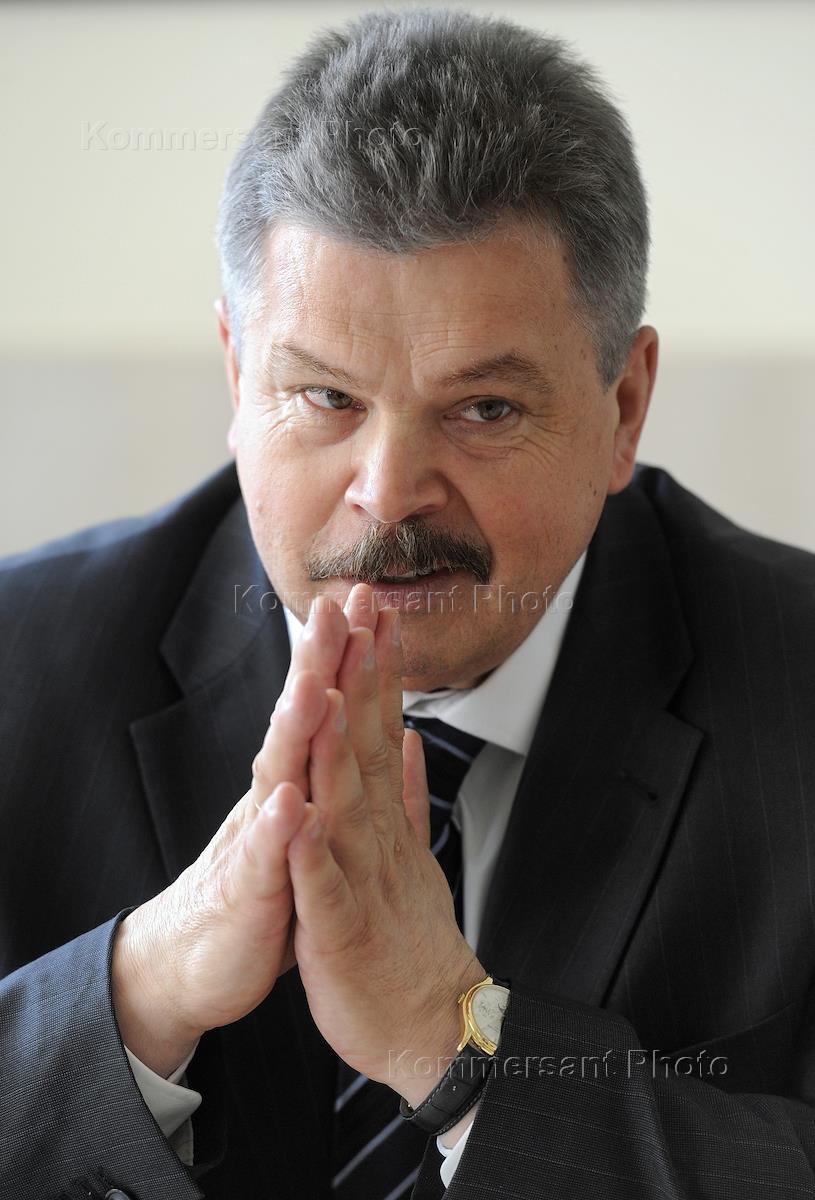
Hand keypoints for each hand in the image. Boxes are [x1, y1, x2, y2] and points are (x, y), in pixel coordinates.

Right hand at [111, 597, 353, 1076]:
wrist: (201, 953)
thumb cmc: (265, 881)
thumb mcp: (308, 817)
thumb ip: (332, 768)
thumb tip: (364, 717)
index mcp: (299, 778)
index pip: (327, 704)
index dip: (350, 655)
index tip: (371, 602)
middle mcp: (275, 794)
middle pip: (299, 720)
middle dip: (317, 663)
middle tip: (333, 608)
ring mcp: (259, 837)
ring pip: (279, 776)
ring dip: (295, 731)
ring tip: (312, 686)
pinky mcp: (250, 889)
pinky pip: (265, 858)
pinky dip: (278, 831)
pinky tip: (286, 803)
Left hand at [285, 584, 483, 1105]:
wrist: (431, 1021)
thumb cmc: (411, 938)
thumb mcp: (413, 852)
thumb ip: (410, 793)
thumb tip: (413, 738)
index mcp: (384, 818)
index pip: (382, 728)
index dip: (377, 667)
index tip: (373, 609)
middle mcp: (376, 837)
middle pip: (369, 747)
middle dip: (363, 676)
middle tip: (363, 611)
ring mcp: (362, 880)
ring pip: (348, 805)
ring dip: (338, 747)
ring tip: (329, 691)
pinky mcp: (341, 930)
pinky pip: (324, 888)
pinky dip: (311, 852)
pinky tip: (299, 815)